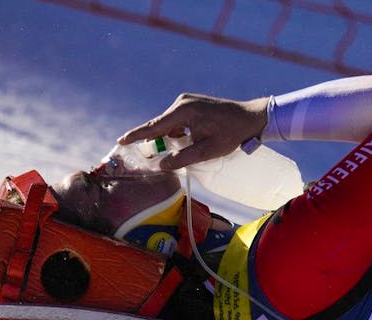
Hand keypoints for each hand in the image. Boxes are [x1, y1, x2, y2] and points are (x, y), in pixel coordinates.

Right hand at [118, 93, 268, 170]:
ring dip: (172, 139)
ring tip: (192, 146)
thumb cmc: (231, 134)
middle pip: (160, 126)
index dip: (136, 135)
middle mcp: (182, 103)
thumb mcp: (207, 151)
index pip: (154, 126)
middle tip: (156, 157)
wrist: (250, 117)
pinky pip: (177, 121)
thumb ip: (183, 158)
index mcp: (184, 112)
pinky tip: (193, 140)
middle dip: (157, 142)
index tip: (121, 140)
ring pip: (169, 125)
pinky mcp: (191, 104)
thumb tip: (161, 165)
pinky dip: (178, 133)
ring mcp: (186, 102)